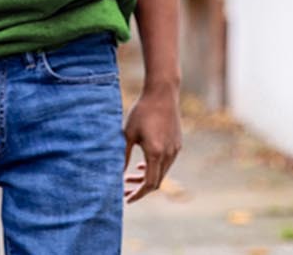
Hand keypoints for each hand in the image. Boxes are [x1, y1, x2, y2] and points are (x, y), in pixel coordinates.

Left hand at [123, 86, 182, 202]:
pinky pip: (166, 163)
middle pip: (156, 181)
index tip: (126, 199)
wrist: (162, 93)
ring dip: (146, 178)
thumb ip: (122, 155)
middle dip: (140, 189)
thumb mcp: (127, 133)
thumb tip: (115, 173)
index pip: (149, 184)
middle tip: (124, 190)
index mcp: (156, 153)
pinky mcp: (177, 144)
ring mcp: (175, 150)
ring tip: (129, 178)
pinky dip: (155, 168)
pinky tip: (142, 165)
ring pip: (162, 173)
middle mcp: (169, 154)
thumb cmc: (142, 111)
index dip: (138, 194)